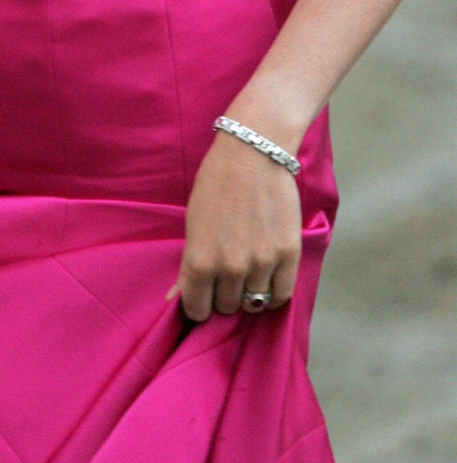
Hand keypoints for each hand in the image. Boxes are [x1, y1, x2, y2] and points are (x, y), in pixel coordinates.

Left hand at [170, 131, 302, 320]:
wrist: (252, 153)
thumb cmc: (216, 183)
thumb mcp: (192, 223)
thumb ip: (189, 265)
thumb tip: (174, 299)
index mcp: (200, 260)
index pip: (197, 309)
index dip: (198, 305)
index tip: (202, 295)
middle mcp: (231, 267)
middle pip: (227, 306)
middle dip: (224, 293)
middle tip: (226, 273)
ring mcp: (262, 262)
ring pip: (254, 303)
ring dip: (249, 291)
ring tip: (248, 268)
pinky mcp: (288, 255)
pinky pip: (281, 295)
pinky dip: (273, 291)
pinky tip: (267, 276)